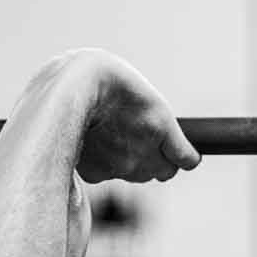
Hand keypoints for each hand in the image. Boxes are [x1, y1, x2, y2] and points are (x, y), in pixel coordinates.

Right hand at [45, 49, 200, 184]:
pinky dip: (105, 163)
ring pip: (136, 174)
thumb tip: (174, 151)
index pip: (186, 160)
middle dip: (157, 159)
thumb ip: (162, 128)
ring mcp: (120, 166)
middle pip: (162, 171)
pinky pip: (109, 174)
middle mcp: (145, 153)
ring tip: (114, 134)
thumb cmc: (108, 81)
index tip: (182, 155)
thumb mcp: (148, 98)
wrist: (70, 87)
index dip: (184, 157)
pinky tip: (96, 141)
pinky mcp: (97, 174)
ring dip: (131, 161)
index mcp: (162, 128)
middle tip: (141, 138)